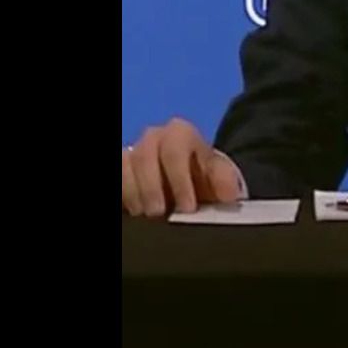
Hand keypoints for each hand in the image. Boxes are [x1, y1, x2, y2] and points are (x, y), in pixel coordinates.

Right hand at [122, 118, 241, 216]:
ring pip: (125, 167)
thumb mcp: (217, 175)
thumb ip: (225, 180)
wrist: (188, 180)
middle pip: (144, 158)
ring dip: (134, 193)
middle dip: (152, 189)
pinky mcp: (122, 167)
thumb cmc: (201, 175)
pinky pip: (118, 176)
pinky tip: (133, 210)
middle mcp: (153, 137)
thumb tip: (229, 194)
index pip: (175, 151)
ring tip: (146, 215)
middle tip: (160, 213)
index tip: (187, 207)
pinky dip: (124, 194)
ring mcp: (133, 151)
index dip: (180, 181)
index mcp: (180, 132)